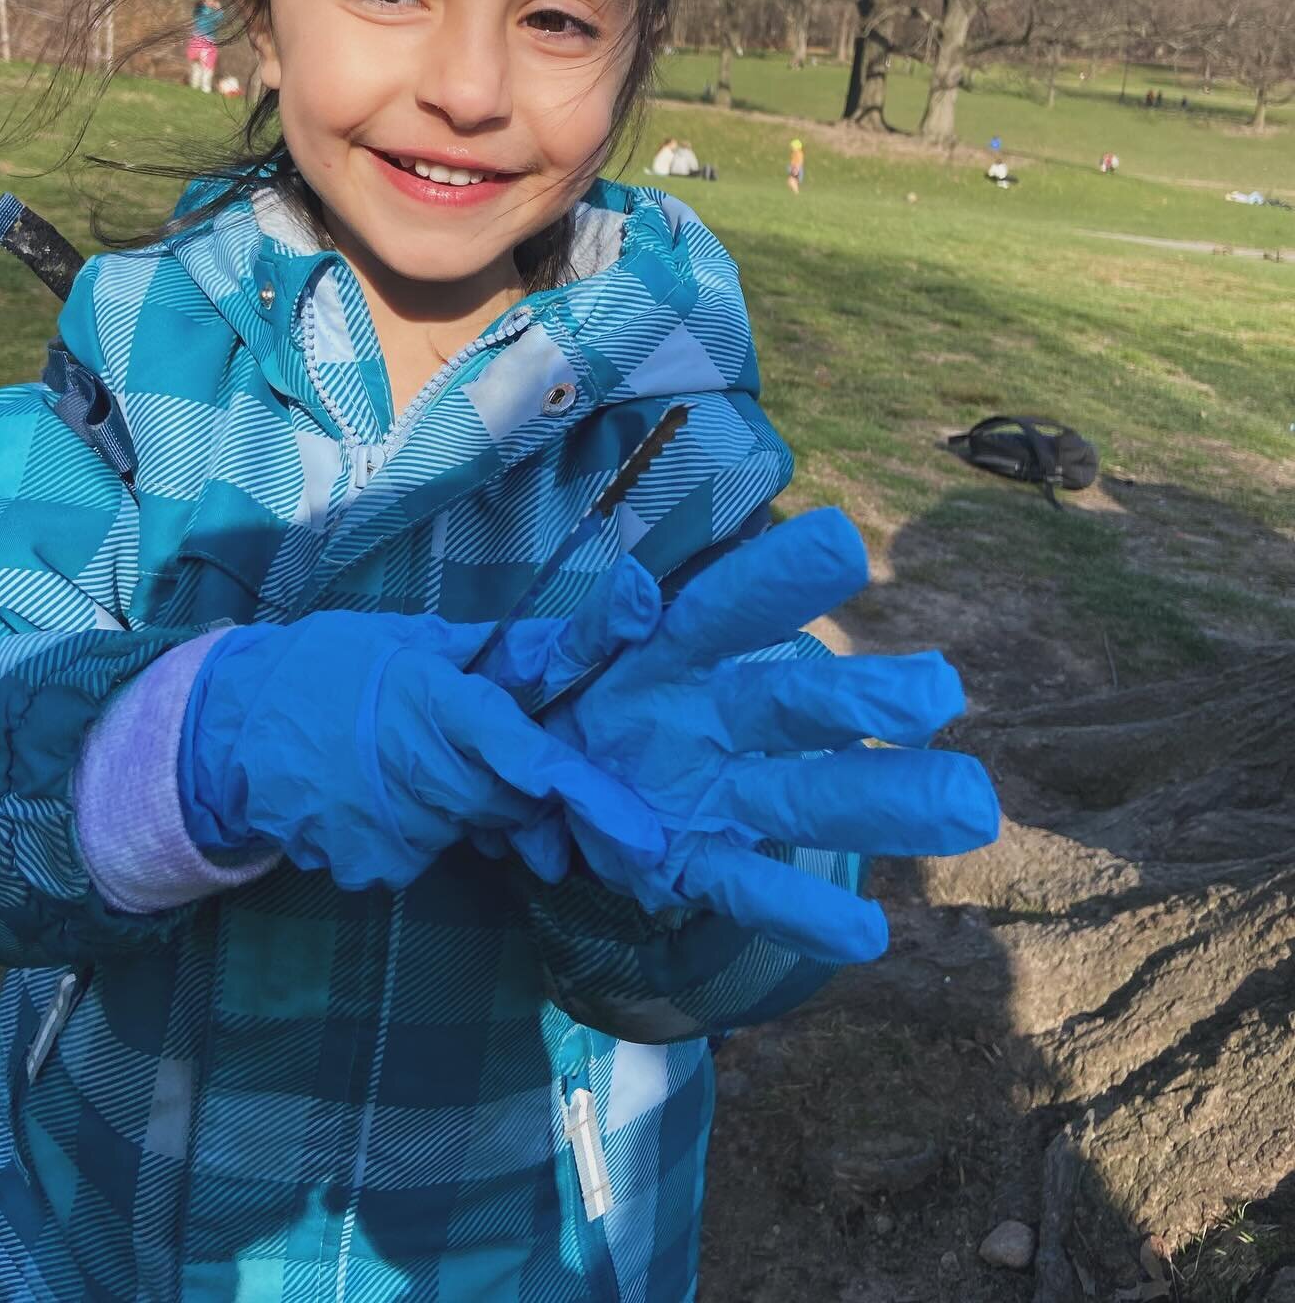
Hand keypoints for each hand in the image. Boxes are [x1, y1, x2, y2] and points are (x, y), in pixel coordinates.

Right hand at [178, 610, 663, 890]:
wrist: (232, 730)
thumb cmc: (327, 667)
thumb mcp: (408, 637)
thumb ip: (489, 652)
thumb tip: (567, 642)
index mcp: (434, 704)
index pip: (522, 752)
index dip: (580, 787)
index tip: (639, 832)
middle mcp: (421, 771)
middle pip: (512, 799)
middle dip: (520, 786)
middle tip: (487, 754)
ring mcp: (396, 828)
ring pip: (474, 826)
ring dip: (468, 803)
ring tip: (413, 762)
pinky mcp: (375, 866)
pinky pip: (428, 851)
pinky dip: (423, 828)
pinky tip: (383, 795)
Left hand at [483, 509, 999, 963]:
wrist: (511, 773)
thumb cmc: (541, 694)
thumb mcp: (541, 654)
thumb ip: (592, 630)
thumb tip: (641, 592)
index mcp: (672, 651)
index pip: (727, 608)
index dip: (776, 578)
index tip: (842, 546)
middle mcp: (713, 717)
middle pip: (794, 705)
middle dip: (861, 699)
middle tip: (940, 691)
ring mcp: (712, 793)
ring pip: (802, 795)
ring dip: (881, 800)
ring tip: (970, 803)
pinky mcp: (691, 860)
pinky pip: (747, 886)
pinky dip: (800, 910)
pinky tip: (865, 934)